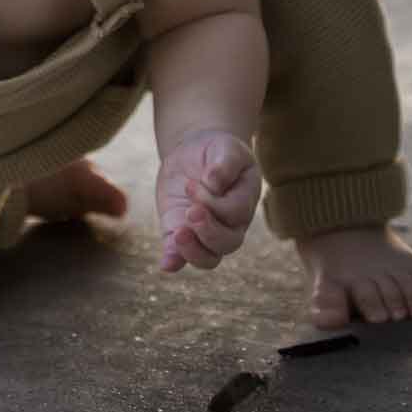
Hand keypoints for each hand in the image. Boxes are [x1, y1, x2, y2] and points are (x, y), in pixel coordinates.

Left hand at [155, 128, 260, 274]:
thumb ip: (224, 163)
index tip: (191, 184)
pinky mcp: (180, 233)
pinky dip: (174, 262)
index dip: (214, 203)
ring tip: (178, 234)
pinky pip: (180, 257)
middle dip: (208, 230)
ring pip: (209, 258)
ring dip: (194, 251)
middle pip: (227, 243)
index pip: (235, 212)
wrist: (195, 152)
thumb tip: (213, 182)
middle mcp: (230, 225)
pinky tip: (166, 264)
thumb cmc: (217, 151)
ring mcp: (205, 233)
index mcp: (244, 201)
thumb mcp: (226, 147)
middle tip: (191, 211)